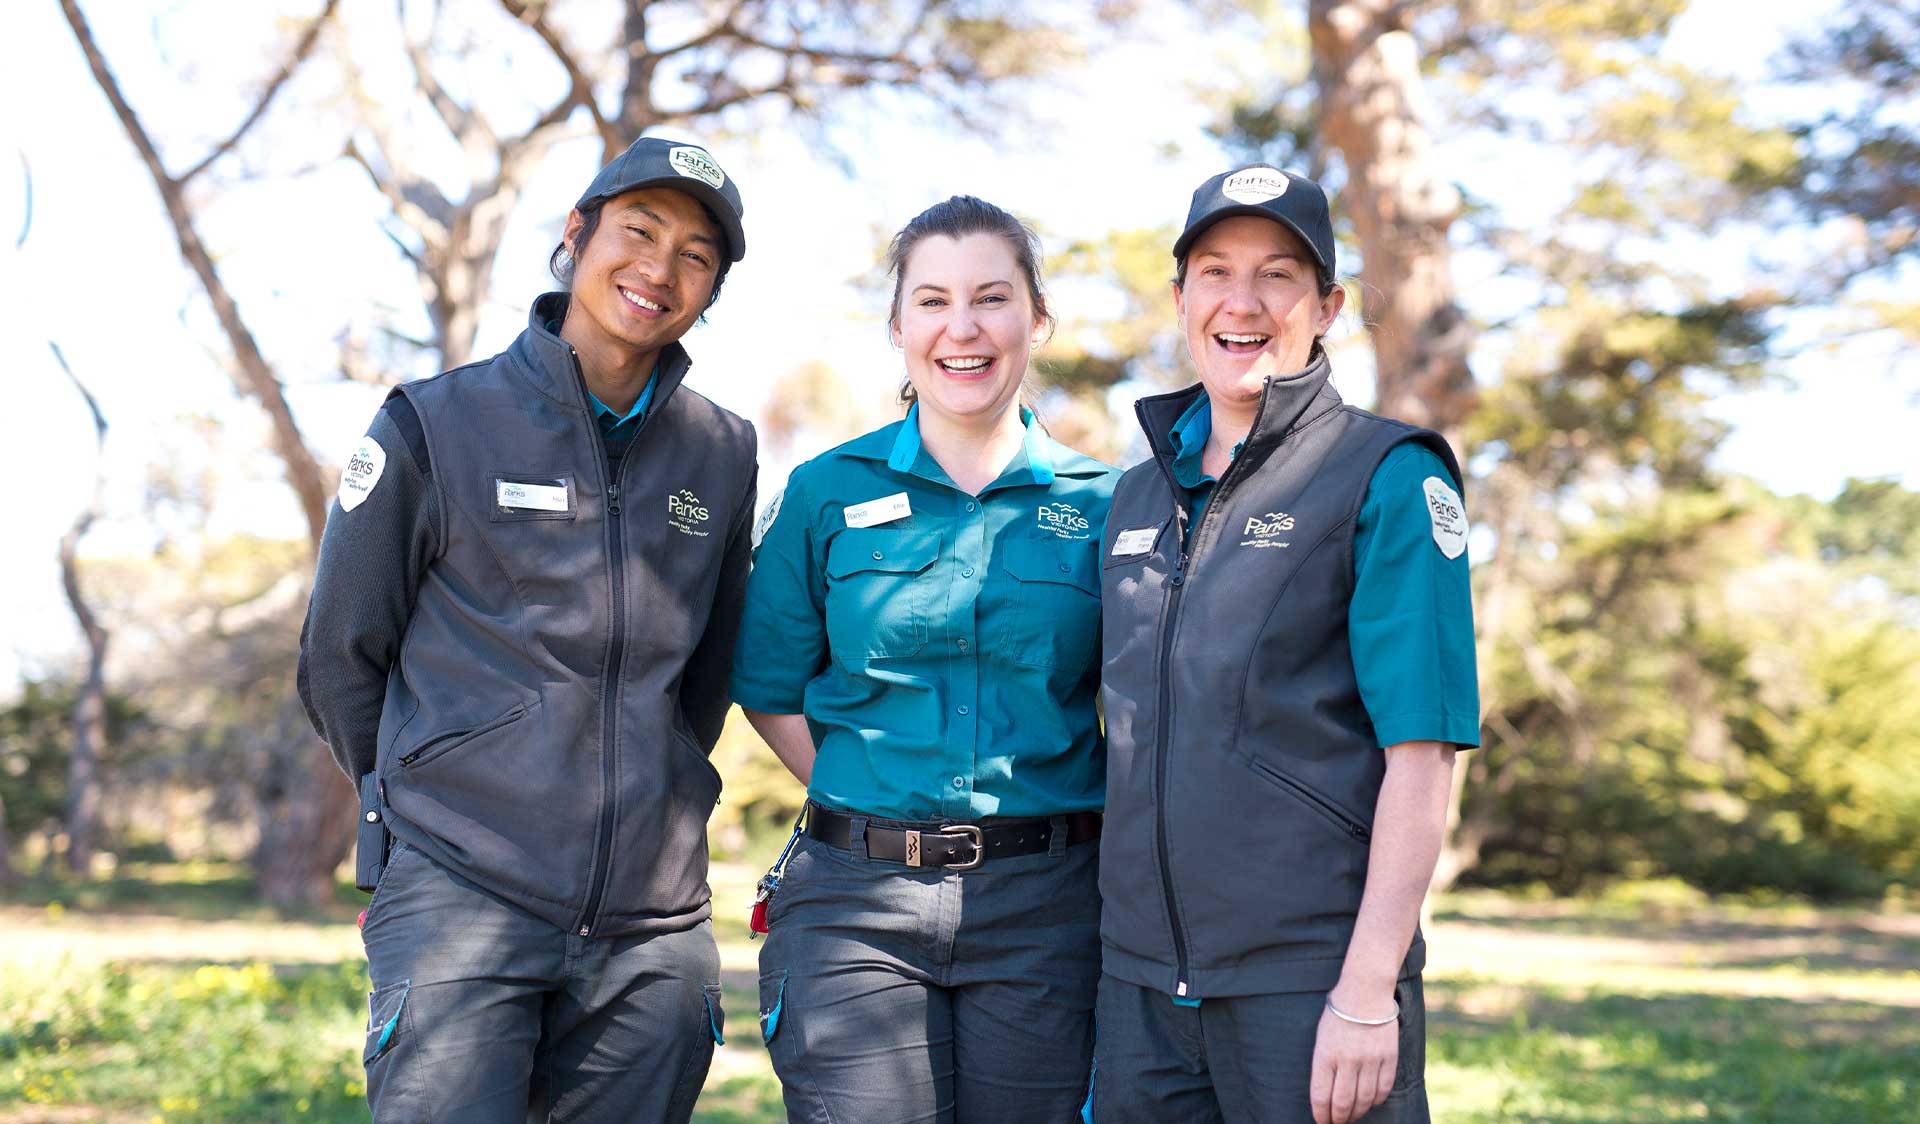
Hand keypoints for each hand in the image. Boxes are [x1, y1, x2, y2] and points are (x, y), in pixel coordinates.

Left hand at [1309, 986, 1398, 1123]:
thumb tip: (1326, 1096)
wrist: (1365, 992)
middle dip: (1338, 1119)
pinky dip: (1375, 1101)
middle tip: (1336, 1122)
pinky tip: (1369, 1102)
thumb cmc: (1338, 1015)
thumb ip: (1323, 1066)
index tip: (1321, 1121)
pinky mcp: (1389, 1058)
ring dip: (1357, 1113)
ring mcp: (1370, 1060)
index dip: (1321, 1115)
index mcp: (1325, 1055)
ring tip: (1352, 1116)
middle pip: (1343, 1103)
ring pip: (1364, 1100)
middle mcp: (1347, 1060)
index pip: (1321, 1096)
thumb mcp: (1321, 1038)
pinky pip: (1383, 1089)